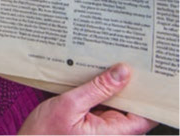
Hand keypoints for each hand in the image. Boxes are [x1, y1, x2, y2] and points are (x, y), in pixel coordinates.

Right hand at [19, 64, 156, 134]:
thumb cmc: (44, 134)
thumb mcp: (70, 104)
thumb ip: (98, 89)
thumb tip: (122, 73)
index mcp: (111, 135)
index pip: (143, 117)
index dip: (147, 96)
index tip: (143, 73)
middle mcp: (111, 135)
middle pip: (131, 109)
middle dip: (127, 86)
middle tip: (121, 62)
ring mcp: (102, 132)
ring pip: (117, 107)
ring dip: (111, 88)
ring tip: (105, 66)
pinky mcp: (92, 127)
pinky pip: (103, 108)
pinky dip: (100, 94)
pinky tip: (92, 79)